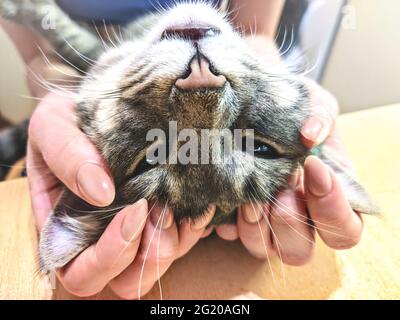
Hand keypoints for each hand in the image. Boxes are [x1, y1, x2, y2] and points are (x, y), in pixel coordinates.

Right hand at [27, 91, 214, 298]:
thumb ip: (65, 155)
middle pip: (127, 281)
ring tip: (175, 202)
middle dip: (148, 253)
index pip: (82, 272)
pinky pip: (184, 239)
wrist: (100, 101)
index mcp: (66, 229)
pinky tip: (198, 202)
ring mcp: (135, 230)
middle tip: (158, 209)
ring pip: (158, 264)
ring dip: (173, 241)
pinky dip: (194, 226)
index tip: (134, 210)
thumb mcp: (52, 124)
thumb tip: (101, 193)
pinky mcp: (161, 216)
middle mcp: (100, 238)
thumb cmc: (69, 116)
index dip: (110, 254)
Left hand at [214, 81, 363, 264]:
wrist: (253, 105)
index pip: (345, 230)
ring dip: (254, 225)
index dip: (332, 209)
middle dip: (288, 221)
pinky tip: (222, 196)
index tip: (313, 166)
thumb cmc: (292, 110)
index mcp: (328, 200)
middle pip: (299, 251)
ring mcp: (263, 222)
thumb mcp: (314, 104)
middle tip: (280, 189)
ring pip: (262, 248)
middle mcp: (296, 218)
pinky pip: (228, 234)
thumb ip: (321, 116)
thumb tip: (310, 134)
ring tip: (248, 195)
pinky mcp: (233, 216)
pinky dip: (223, 220)